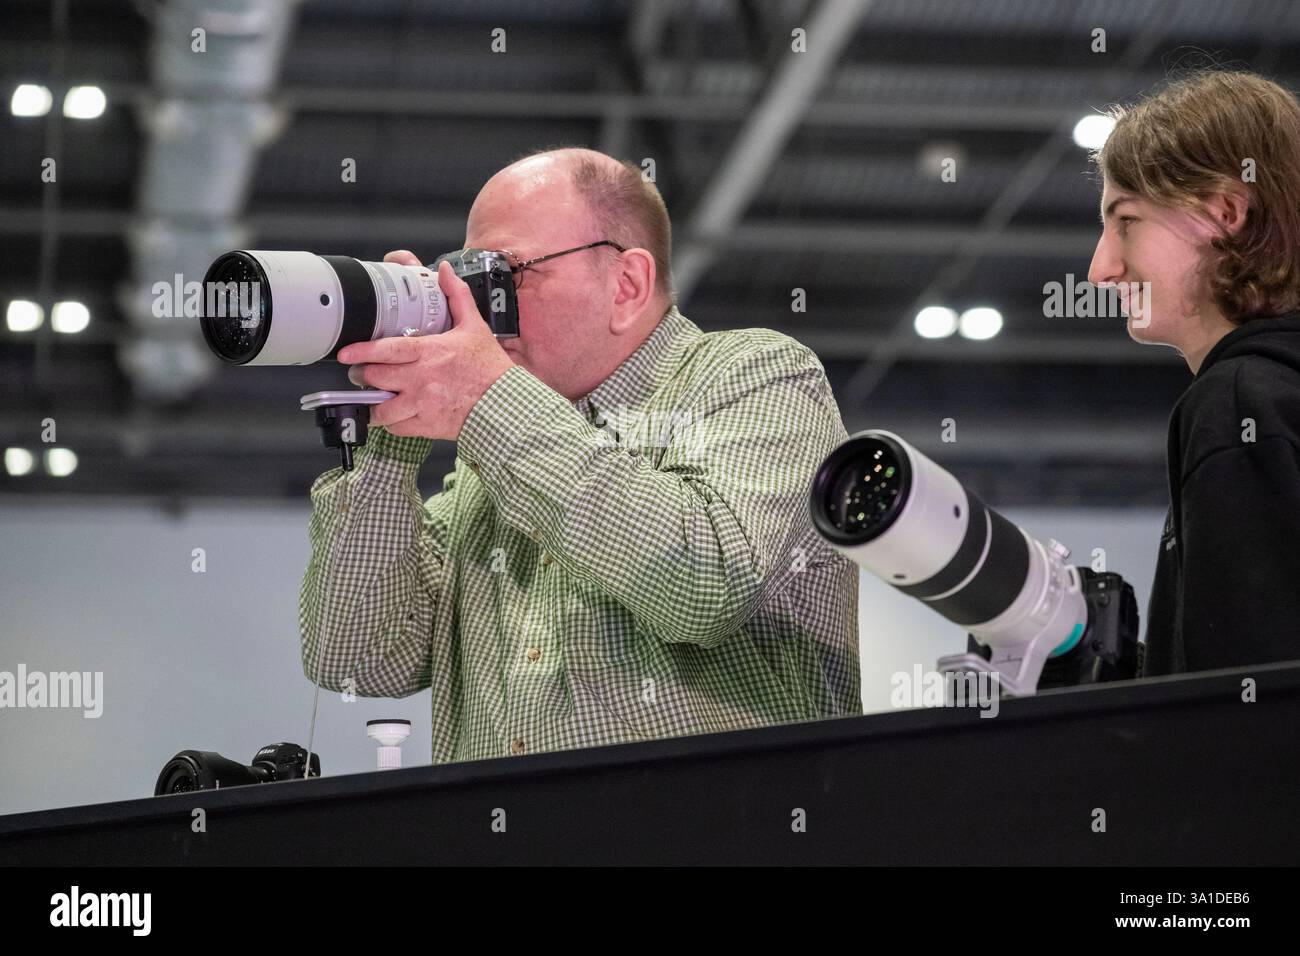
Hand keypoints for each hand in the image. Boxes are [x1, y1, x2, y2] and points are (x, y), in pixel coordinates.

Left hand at [337, 251, 514, 440]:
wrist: (505, 404)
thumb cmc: (490, 368)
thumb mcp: (475, 327)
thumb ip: (456, 296)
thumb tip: (445, 271)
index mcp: (429, 352)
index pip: (385, 350)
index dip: (361, 351)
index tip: (346, 353)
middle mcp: (421, 378)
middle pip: (375, 377)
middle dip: (363, 375)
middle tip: (362, 373)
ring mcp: (422, 404)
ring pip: (381, 408)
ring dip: (375, 404)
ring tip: (376, 398)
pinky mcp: (426, 425)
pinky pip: (396, 427)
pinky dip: (391, 422)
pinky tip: (395, 415)